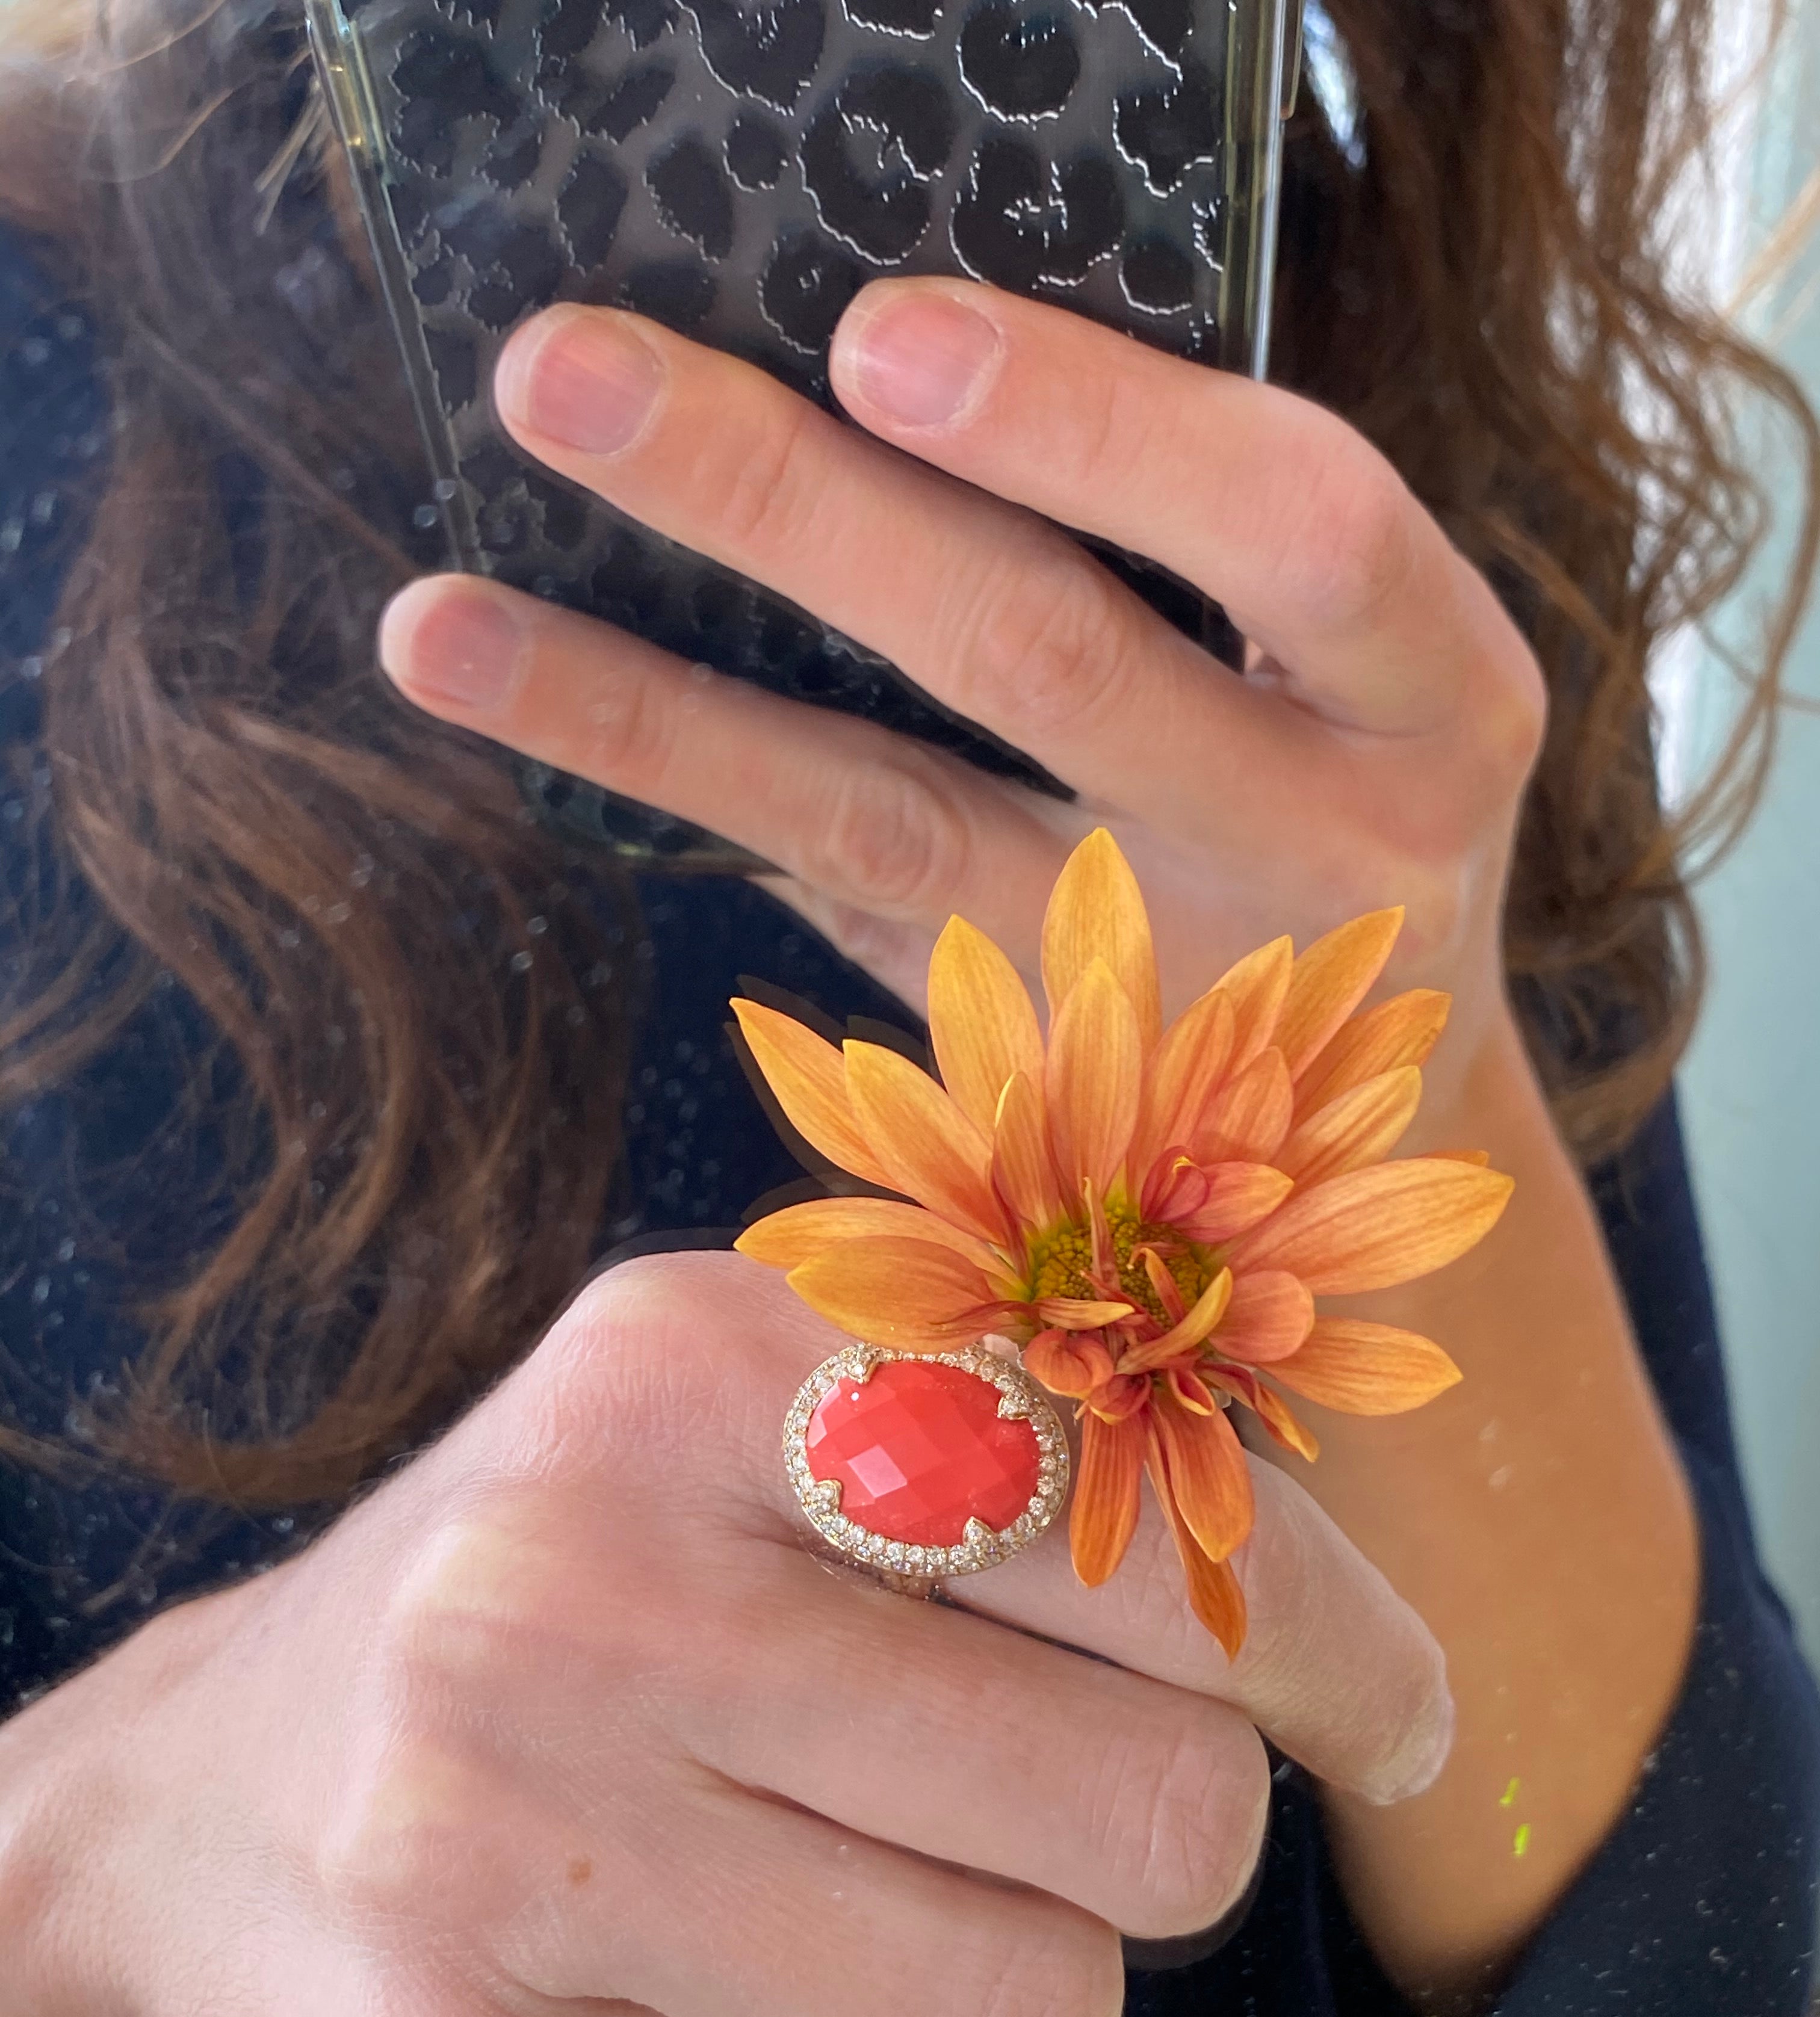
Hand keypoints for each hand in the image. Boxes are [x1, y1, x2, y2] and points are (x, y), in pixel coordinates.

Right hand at [0, 1255, 1446, 2016]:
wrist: (193, 1803)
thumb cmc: (556, 1592)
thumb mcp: (734, 1429)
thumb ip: (1003, 1472)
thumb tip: (1329, 1637)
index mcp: (684, 1363)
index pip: (1134, 1510)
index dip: (1320, 1636)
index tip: (1382, 1717)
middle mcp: (578, 1582)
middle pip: (1153, 1811)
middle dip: (1166, 1843)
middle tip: (1078, 1825)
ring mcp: (505, 1850)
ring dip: (1004, 1982)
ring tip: (847, 1904)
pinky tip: (688, 1997)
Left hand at [378, 280, 1545, 1112]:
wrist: (1374, 1124)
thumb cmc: (1345, 799)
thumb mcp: (1356, 665)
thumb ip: (1190, 544)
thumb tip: (871, 371)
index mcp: (1439, 699)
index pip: (1295, 530)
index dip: (1090, 431)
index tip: (874, 340)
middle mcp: (1319, 854)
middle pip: (1045, 659)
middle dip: (793, 508)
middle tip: (567, 379)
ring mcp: (1153, 991)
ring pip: (881, 824)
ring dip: (651, 708)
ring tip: (438, 621)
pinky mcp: (1023, 1072)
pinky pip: (827, 909)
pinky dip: (685, 800)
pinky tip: (531, 710)